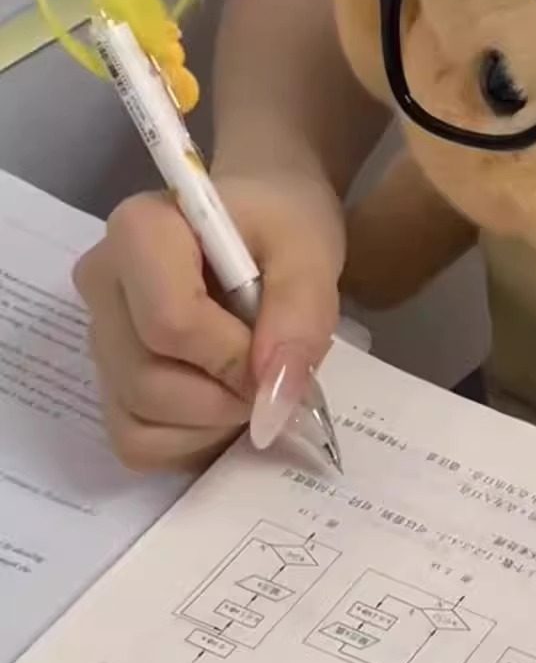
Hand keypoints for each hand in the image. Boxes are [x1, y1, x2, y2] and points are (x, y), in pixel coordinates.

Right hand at [73, 172, 345, 472]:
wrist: (265, 221)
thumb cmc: (283, 224)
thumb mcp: (310, 251)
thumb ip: (301, 315)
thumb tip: (274, 396)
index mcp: (139, 232)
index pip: (170, 324)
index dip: (234, 357)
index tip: (279, 352)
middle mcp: (101, 283)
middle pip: (149, 379)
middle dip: (228, 394)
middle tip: (275, 369)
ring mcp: (97, 335)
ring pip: (140, 417)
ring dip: (214, 419)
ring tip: (252, 376)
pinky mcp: (106, 379)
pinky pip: (136, 441)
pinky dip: (192, 439)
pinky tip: (226, 399)